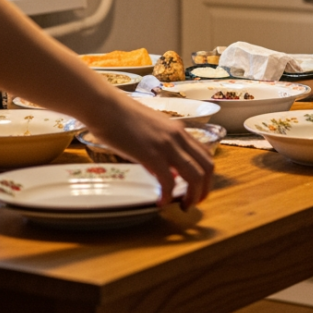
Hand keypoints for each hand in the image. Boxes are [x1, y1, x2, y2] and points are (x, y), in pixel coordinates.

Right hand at [83, 98, 214, 209]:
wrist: (105, 106)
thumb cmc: (121, 117)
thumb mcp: (150, 131)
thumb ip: (160, 150)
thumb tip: (162, 172)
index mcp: (179, 131)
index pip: (205, 155)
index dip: (206, 177)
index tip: (196, 189)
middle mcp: (178, 137)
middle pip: (207, 167)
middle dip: (204, 190)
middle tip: (193, 202)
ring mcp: (167, 145)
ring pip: (195, 175)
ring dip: (192, 195)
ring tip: (183, 205)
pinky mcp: (151, 154)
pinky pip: (169, 181)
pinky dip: (168, 196)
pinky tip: (161, 202)